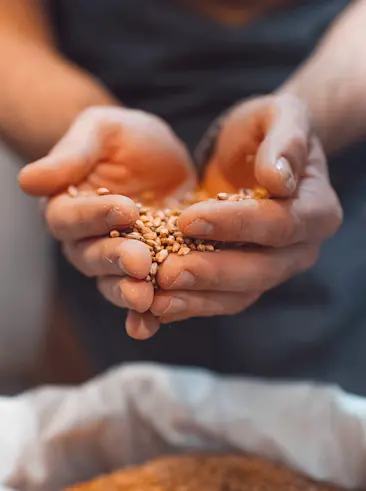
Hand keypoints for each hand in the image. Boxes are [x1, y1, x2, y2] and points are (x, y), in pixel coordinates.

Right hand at [19, 107, 195, 338]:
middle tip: (139, 261)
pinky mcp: (144, 273)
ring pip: (112, 282)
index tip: (126, 209)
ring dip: (126, 293)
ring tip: (144, 298)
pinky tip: (150, 324)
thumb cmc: (128, 139)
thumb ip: (73, 154)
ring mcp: (114, 260)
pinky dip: (143, 315)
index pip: (69, 217)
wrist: (164, 160)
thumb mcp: (103, 131)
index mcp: (68, 205)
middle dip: (114, 260)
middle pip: (90, 257)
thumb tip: (28, 180)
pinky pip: (139, 298)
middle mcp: (86, 239)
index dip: (94, 216)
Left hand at [133, 94, 341, 336]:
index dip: (235, 224)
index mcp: (317, 211)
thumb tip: (279, 179)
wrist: (254, 153)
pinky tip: (155, 308)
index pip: (279, 223)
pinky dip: (189, 305)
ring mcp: (272, 268)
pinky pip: (220, 299)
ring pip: (239, 294)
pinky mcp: (243, 278)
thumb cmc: (267, 130)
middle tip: (166, 272)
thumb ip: (286, 141)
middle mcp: (300, 249)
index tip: (188, 219)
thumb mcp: (280, 116)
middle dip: (212, 272)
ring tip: (156, 300)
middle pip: (260, 270)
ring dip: (197, 299)